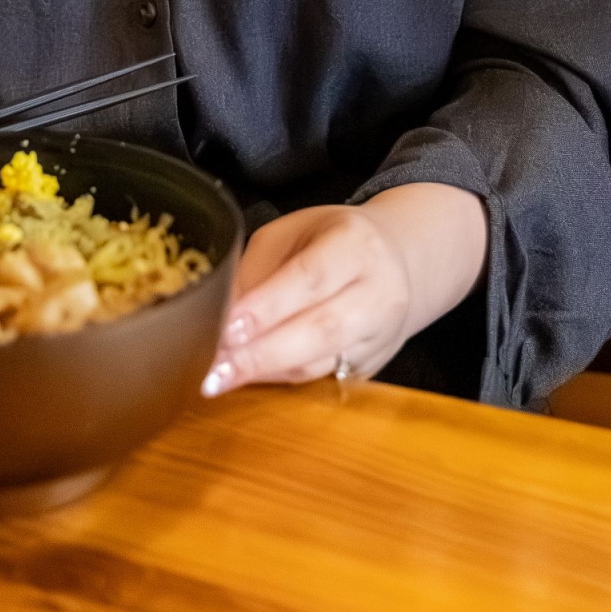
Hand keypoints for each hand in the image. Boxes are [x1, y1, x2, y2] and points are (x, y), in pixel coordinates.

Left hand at [201, 203, 410, 395]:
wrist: (396, 262)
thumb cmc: (331, 241)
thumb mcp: (291, 233)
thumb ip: (257, 270)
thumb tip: (217, 314)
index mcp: (356, 244)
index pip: (311, 278)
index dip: (267, 307)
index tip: (227, 329)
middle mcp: (379, 292)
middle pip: (321, 329)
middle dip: (262, 353)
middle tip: (214, 369)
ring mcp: (380, 335)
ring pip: (320, 362)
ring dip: (265, 372)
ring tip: (219, 378)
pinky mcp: (372, 366)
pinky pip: (321, 377)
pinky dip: (280, 378)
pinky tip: (249, 377)